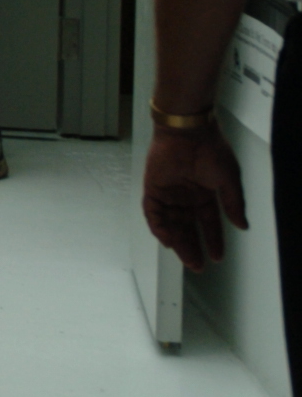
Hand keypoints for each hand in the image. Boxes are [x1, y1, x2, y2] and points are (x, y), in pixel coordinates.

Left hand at [143, 123, 247, 270]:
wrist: (188, 130)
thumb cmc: (210, 148)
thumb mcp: (228, 180)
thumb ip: (233, 204)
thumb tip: (242, 225)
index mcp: (204, 193)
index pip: (208, 222)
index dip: (214, 239)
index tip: (218, 256)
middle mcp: (186, 195)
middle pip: (188, 227)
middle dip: (193, 247)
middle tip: (198, 266)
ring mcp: (169, 192)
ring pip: (171, 223)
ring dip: (178, 242)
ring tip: (187, 259)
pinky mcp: (153, 187)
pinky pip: (153, 212)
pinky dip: (159, 227)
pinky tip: (168, 241)